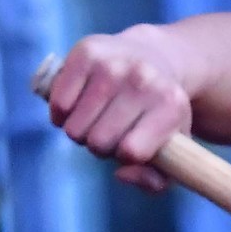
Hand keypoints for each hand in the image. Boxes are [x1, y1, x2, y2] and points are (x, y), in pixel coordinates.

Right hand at [45, 28, 198, 192]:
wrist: (153, 57)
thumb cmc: (157, 113)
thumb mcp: (172, 147)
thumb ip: (156, 179)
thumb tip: (122, 173)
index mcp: (172, 106)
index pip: (131, 152)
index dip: (124, 156)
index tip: (130, 145)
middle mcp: (145, 81)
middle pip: (98, 142)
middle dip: (100, 144)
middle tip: (111, 128)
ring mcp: (115, 65)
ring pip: (74, 127)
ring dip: (80, 129)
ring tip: (97, 116)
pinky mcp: (88, 52)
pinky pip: (59, 104)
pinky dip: (62, 112)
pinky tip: (79, 104)